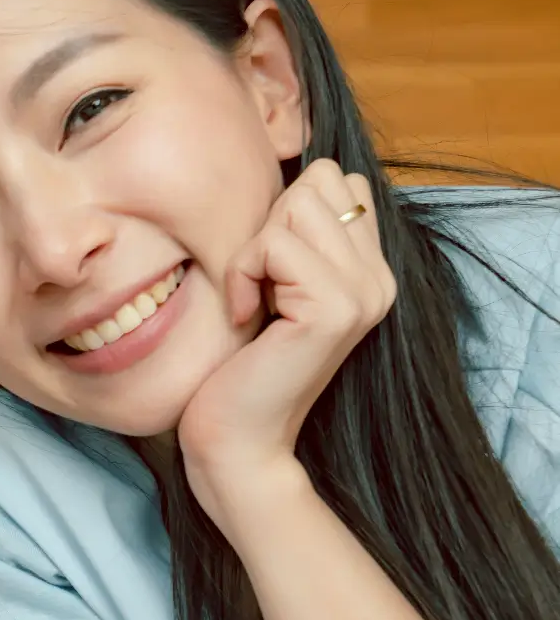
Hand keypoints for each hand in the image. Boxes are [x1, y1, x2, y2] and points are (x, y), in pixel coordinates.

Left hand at [178, 159, 394, 523]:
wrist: (238, 441)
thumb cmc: (238, 366)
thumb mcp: (272, 287)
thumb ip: (294, 238)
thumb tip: (293, 177)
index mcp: (371, 270)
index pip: (338, 181)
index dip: (284, 214)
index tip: (268, 274)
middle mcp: (380, 278)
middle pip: (318, 181)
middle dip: (268, 225)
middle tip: (258, 288)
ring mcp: (365, 292)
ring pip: (298, 203)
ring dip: (253, 250)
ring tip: (254, 301)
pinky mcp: (335, 307)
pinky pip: (274, 244)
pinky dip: (243, 274)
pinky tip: (247, 318)